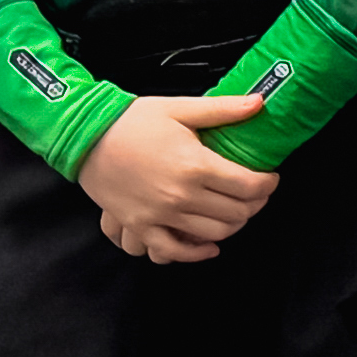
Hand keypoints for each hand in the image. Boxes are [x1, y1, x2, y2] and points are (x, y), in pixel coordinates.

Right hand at [79, 94, 278, 262]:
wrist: (86, 138)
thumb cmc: (133, 121)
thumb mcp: (180, 108)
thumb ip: (223, 109)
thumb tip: (260, 102)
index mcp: (196, 165)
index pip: (249, 186)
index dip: (268, 185)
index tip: (270, 179)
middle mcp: (180, 195)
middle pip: (236, 213)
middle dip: (254, 205)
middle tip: (256, 194)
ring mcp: (159, 215)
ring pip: (213, 234)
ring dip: (232, 226)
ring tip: (236, 211)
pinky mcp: (140, 226)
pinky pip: (172, 251)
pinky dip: (196, 253)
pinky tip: (209, 246)